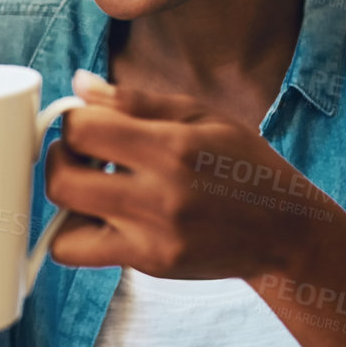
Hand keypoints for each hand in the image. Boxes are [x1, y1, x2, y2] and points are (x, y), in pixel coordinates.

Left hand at [45, 70, 334, 281]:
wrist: (286, 231)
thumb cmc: (242, 163)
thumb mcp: (200, 115)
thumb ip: (135, 100)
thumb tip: (78, 83)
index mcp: (172, 147)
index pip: (82, 129)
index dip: (73, 120)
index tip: (88, 122)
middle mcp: (160, 196)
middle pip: (61, 178)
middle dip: (59, 158)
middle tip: (82, 153)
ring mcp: (153, 236)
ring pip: (62, 222)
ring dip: (66, 200)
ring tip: (94, 185)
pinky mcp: (150, 263)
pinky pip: (79, 253)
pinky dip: (75, 234)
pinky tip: (102, 216)